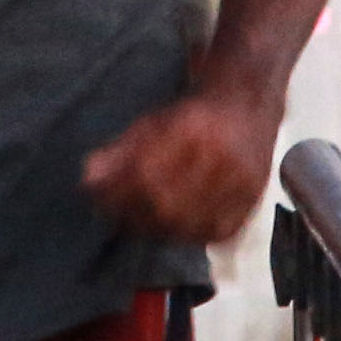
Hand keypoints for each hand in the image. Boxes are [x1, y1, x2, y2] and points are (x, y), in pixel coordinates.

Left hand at [82, 76, 291, 244]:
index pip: (145, 174)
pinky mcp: (250, 204)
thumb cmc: (193, 114)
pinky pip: (210, 232)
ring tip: (131, 220)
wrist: (247, 106)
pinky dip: (182, 235)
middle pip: (165, 203)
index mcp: (194, 130)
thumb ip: (120, 150)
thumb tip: (90, 178)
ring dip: (151, 227)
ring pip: (187, 222)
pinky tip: (165, 227)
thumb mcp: (152, 122)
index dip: (115, 190)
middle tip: (108, 211)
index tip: (92, 193)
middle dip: (129, 212)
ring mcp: (241, 184)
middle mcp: (221, 158)